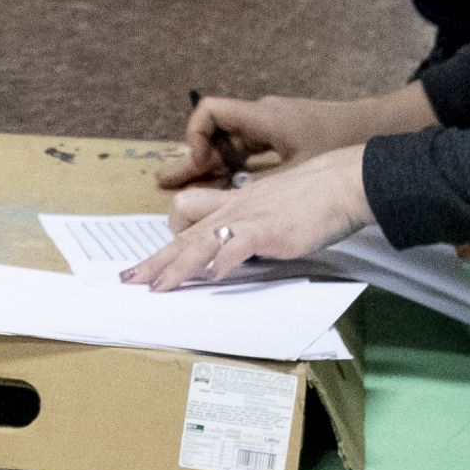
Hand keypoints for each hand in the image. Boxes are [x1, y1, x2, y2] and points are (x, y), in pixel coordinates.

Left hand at [125, 144, 372, 288]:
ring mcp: (249, 219)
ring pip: (201, 242)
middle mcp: (233, 211)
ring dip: (178, 267)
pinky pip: (238, 245)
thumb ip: (248, 228)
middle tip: (130, 280)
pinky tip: (214, 277)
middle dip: (155, 261)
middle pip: (184, 236)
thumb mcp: (270, 210)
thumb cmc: (310, 198)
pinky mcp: (269, 229)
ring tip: (159, 286)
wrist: (340, 183)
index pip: (187, 226)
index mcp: (232, 206)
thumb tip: (232, 253)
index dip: (164, 247)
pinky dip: (224, 262)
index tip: (144, 265)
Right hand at [150, 88, 416, 191]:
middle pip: (216, 133)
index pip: (209, 112)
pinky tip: (232, 190)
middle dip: (194, 160)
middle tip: (167, 183)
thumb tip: (229, 214)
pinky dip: (238, 169)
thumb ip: (261, 192)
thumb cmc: (343, 144)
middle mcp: (263, 118)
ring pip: (233, 146)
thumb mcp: (297, 173)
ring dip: (214, 168)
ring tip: (190, 192)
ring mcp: (275, 128)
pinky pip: (252, 152)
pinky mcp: (288, 140)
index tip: (201, 165)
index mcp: (262, 117)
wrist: (382, 132)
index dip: (196, 137)